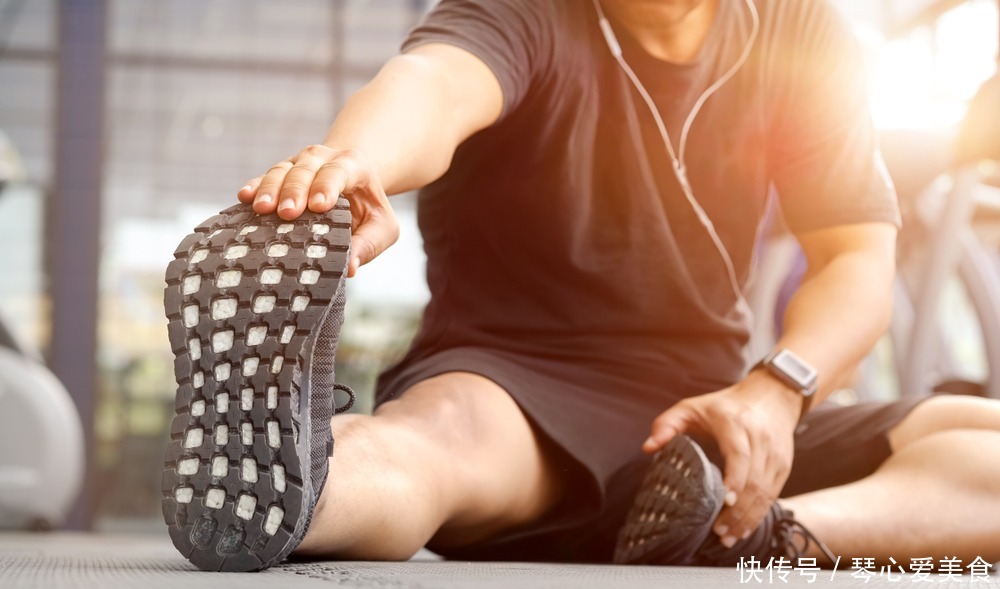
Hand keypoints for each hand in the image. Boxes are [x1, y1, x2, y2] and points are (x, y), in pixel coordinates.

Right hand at [237, 145, 398, 276]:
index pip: (339, 171)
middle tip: (287, 213)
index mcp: (353, 165)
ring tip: (262, 209)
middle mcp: (323, 158)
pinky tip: (244, 197)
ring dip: (270, 188)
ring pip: (282, 169)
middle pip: (306, 168)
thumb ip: (369, 244)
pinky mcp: (281, 173)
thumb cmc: (369, 208)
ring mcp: (299, 163)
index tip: (319, 206)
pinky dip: (255, 185)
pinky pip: (265, 176)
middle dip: (295, 190)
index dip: (327, 186)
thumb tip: (350, 268)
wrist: (355, 183)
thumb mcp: (382, 226)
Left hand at [643, 372, 799, 546]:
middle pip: (754, 480)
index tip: (725, 501)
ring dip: (748, 518)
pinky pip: (774, 494)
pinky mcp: (784, 465)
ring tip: (728, 536)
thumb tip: (648, 447)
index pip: (740, 454)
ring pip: (766, 491)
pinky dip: (759, 514)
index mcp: (734, 423)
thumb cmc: (724, 405)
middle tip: (719, 531)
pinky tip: (743, 528)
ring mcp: (775, 454)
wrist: (771, 396)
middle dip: (738, 510)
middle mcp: (760, 439)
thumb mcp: (691, 406)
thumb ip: (666, 424)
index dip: (735, 479)